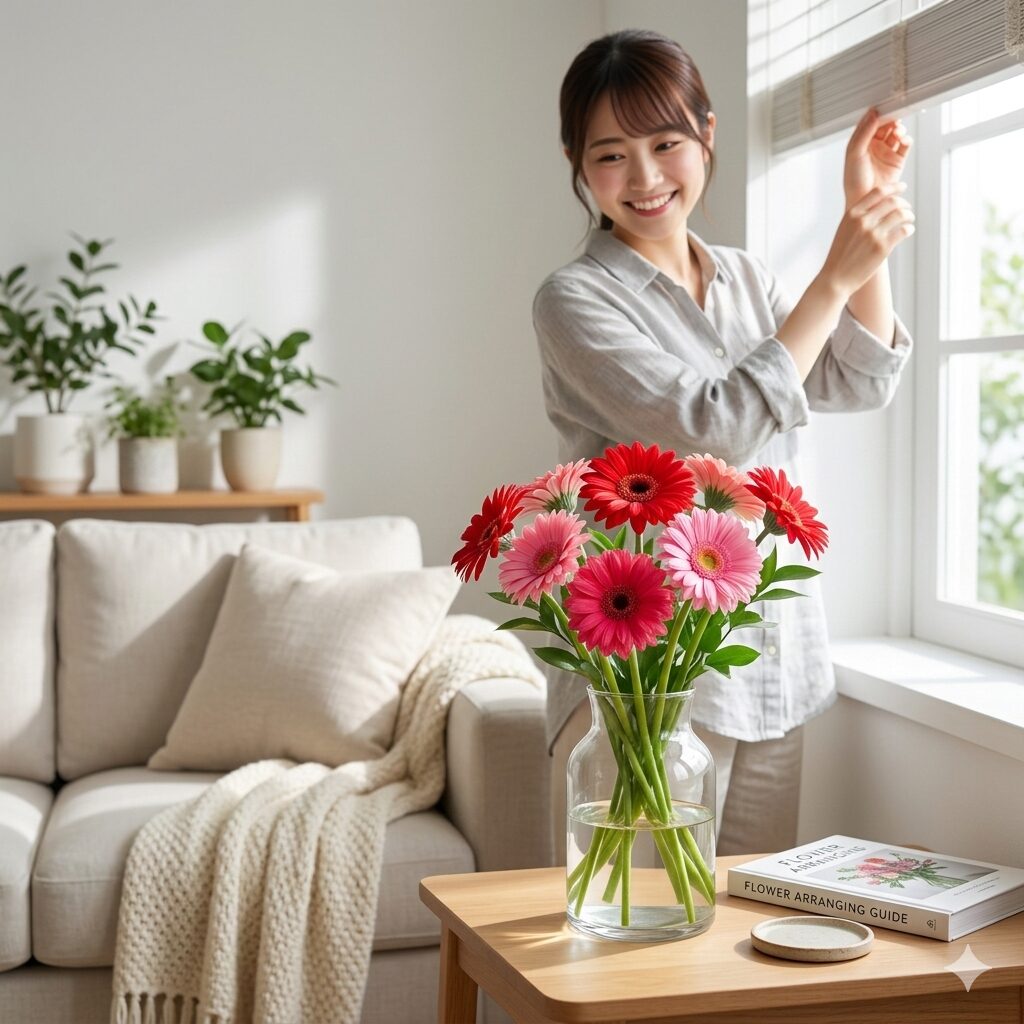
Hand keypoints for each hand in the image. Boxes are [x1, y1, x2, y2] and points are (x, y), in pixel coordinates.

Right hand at [820, 183, 914, 297]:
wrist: (836, 279)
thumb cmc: (840, 256)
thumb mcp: (844, 230)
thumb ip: (858, 217)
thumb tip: (878, 206)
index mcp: (852, 214)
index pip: (878, 192)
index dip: (893, 187)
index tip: (902, 187)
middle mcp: (863, 221)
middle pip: (892, 201)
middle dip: (903, 202)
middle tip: (907, 207)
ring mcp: (873, 234)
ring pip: (900, 214)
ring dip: (908, 215)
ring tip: (909, 219)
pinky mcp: (882, 247)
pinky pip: (903, 230)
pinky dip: (909, 228)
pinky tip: (908, 230)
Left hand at [844, 109, 911, 208]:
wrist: (864, 199)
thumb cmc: (854, 180)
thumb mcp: (854, 153)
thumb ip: (864, 133)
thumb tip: (873, 114)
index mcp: (860, 143)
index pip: (870, 123)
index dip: (877, 115)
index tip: (883, 107)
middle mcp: (874, 146)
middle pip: (885, 125)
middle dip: (890, 119)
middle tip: (895, 116)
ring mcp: (886, 152)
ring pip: (896, 133)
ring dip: (898, 129)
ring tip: (898, 131)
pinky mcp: (897, 160)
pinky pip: (905, 144)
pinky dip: (906, 139)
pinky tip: (903, 139)